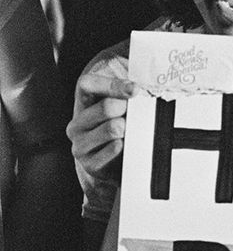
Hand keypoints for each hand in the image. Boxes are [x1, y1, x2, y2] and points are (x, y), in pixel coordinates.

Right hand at [67, 69, 136, 186]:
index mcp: (81, 106)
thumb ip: (125, 97)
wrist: (113, 166)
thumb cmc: (119, 132)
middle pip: (106, 107)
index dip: (111, 84)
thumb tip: (139, 90)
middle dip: (128, 109)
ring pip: (113, 128)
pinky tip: (129, 146)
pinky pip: (115, 148)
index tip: (135, 89)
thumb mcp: (118, 111)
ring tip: (132, 133)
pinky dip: (127, 145)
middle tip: (139, 115)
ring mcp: (80, 146)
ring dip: (129, 129)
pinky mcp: (90, 164)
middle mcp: (76, 125)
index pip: (86, 84)